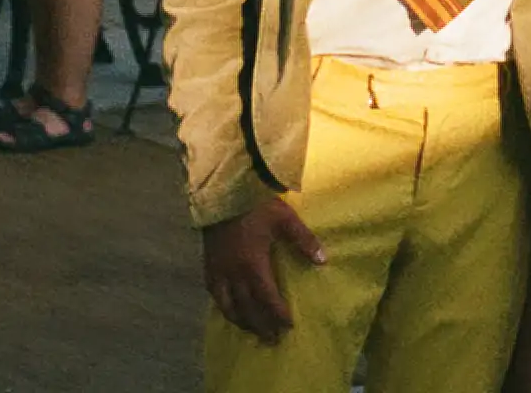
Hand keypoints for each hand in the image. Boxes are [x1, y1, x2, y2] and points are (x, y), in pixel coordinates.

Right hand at [201, 197, 324, 340]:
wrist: (223, 191)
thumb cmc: (255, 205)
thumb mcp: (284, 219)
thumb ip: (303, 240)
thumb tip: (322, 261)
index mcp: (253, 264)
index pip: (266, 298)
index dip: (277, 314)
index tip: (289, 326)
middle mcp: (233, 273)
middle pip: (247, 308)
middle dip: (261, 325)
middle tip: (272, 339)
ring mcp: (218, 270)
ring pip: (228, 305)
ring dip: (242, 321)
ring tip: (252, 331)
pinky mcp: (208, 265)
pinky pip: (213, 294)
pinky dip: (224, 306)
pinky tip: (230, 309)